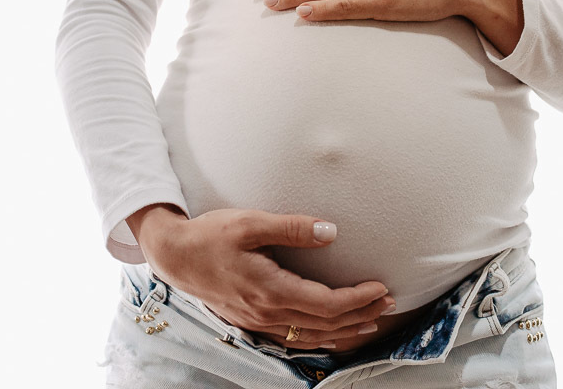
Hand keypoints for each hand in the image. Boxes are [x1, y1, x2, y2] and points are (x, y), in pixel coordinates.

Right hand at [130, 205, 395, 349]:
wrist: (173, 255)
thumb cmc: (210, 235)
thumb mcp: (251, 223)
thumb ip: (292, 227)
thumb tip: (330, 231)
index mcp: (271, 290)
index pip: (326, 304)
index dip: (358, 299)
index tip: (381, 287)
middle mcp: (267, 312)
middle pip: (325, 324)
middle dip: (360, 315)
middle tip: (389, 303)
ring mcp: (258, 321)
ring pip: (310, 337)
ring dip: (344, 331)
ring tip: (370, 321)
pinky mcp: (251, 321)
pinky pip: (293, 339)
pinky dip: (319, 338)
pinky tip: (330, 332)